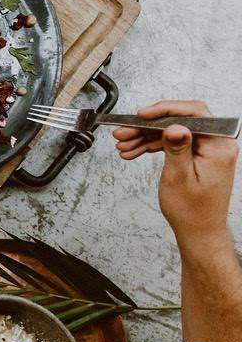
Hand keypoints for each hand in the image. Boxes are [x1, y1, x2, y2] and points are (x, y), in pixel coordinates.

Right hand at [112, 100, 238, 237]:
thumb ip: (177, 148)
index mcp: (219, 147)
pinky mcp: (198, 156)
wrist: (199, 231)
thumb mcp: (180, 178)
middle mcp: (217, 145)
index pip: (194, 114)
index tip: (142, 115)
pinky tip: (135, 151)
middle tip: (125, 132)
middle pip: (179, 121)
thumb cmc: (192, 211)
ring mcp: (207, 150)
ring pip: (172, 132)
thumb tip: (175, 126)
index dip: (165, 110)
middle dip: (148, 125)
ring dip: (146, 136)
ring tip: (124, 144)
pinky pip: (173, 143)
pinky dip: (153, 146)